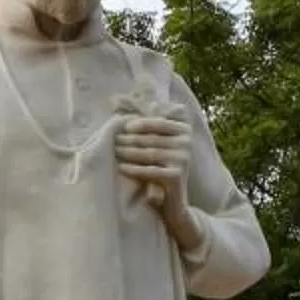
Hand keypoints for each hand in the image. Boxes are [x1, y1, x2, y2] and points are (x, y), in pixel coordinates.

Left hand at [113, 115, 202, 251]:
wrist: (174, 201)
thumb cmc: (161, 167)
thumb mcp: (159, 143)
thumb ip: (147, 123)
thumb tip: (119, 98)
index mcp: (185, 130)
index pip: (159, 123)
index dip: (140, 124)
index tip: (123, 126)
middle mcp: (187, 143)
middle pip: (152, 139)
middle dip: (130, 139)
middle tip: (112, 140)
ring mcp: (184, 159)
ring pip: (149, 153)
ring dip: (128, 152)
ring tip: (114, 152)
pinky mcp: (177, 176)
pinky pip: (150, 170)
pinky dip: (134, 169)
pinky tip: (120, 168)